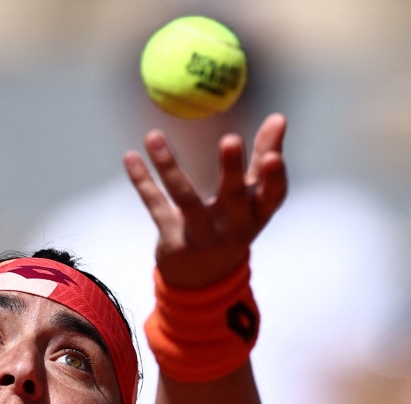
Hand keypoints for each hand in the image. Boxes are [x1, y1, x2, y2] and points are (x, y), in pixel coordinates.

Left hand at [123, 113, 287, 287]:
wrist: (204, 279)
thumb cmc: (233, 223)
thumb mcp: (253, 198)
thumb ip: (266, 156)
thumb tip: (279, 116)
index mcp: (257, 215)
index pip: (272, 197)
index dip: (275, 178)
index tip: (273, 156)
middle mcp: (232, 227)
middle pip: (233, 198)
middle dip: (232, 170)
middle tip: (231, 140)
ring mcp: (201, 235)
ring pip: (185, 198)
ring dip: (169, 166)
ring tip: (153, 136)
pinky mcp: (173, 239)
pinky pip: (156, 205)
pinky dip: (143, 181)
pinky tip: (130, 157)